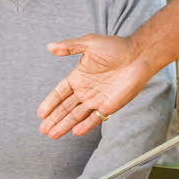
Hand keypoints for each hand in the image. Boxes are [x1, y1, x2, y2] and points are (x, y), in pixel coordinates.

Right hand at [37, 34, 152, 138]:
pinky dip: (85, 126)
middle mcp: (85, 90)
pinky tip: (75, 132)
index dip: (50, 103)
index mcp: (78, 77)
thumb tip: (49, 47)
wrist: (138, 55)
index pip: (60, 93)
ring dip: (64, 125)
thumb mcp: (89, 43)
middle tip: (42, 130)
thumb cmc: (115, 47)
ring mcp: (96, 99)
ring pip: (76, 115)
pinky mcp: (109, 106)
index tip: (40, 113)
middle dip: (54, 119)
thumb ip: (69, 47)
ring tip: (52, 135)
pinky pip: (94, 118)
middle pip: (65, 108)